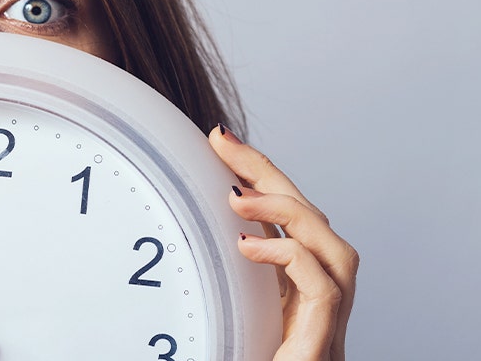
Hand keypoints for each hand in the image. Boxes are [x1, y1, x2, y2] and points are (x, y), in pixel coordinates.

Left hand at [209, 125, 357, 360]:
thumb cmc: (232, 357)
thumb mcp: (215, 324)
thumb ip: (204, 294)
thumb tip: (144, 261)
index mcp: (290, 301)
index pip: (285, 225)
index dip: (261, 179)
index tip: (220, 142)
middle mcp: (316, 310)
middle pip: (313, 224)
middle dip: (270, 175)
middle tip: (223, 142)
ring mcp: (326, 330)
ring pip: (335, 249)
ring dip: (289, 211)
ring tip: (240, 196)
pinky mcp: (322, 346)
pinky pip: (325, 288)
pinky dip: (291, 257)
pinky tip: (248, 247)